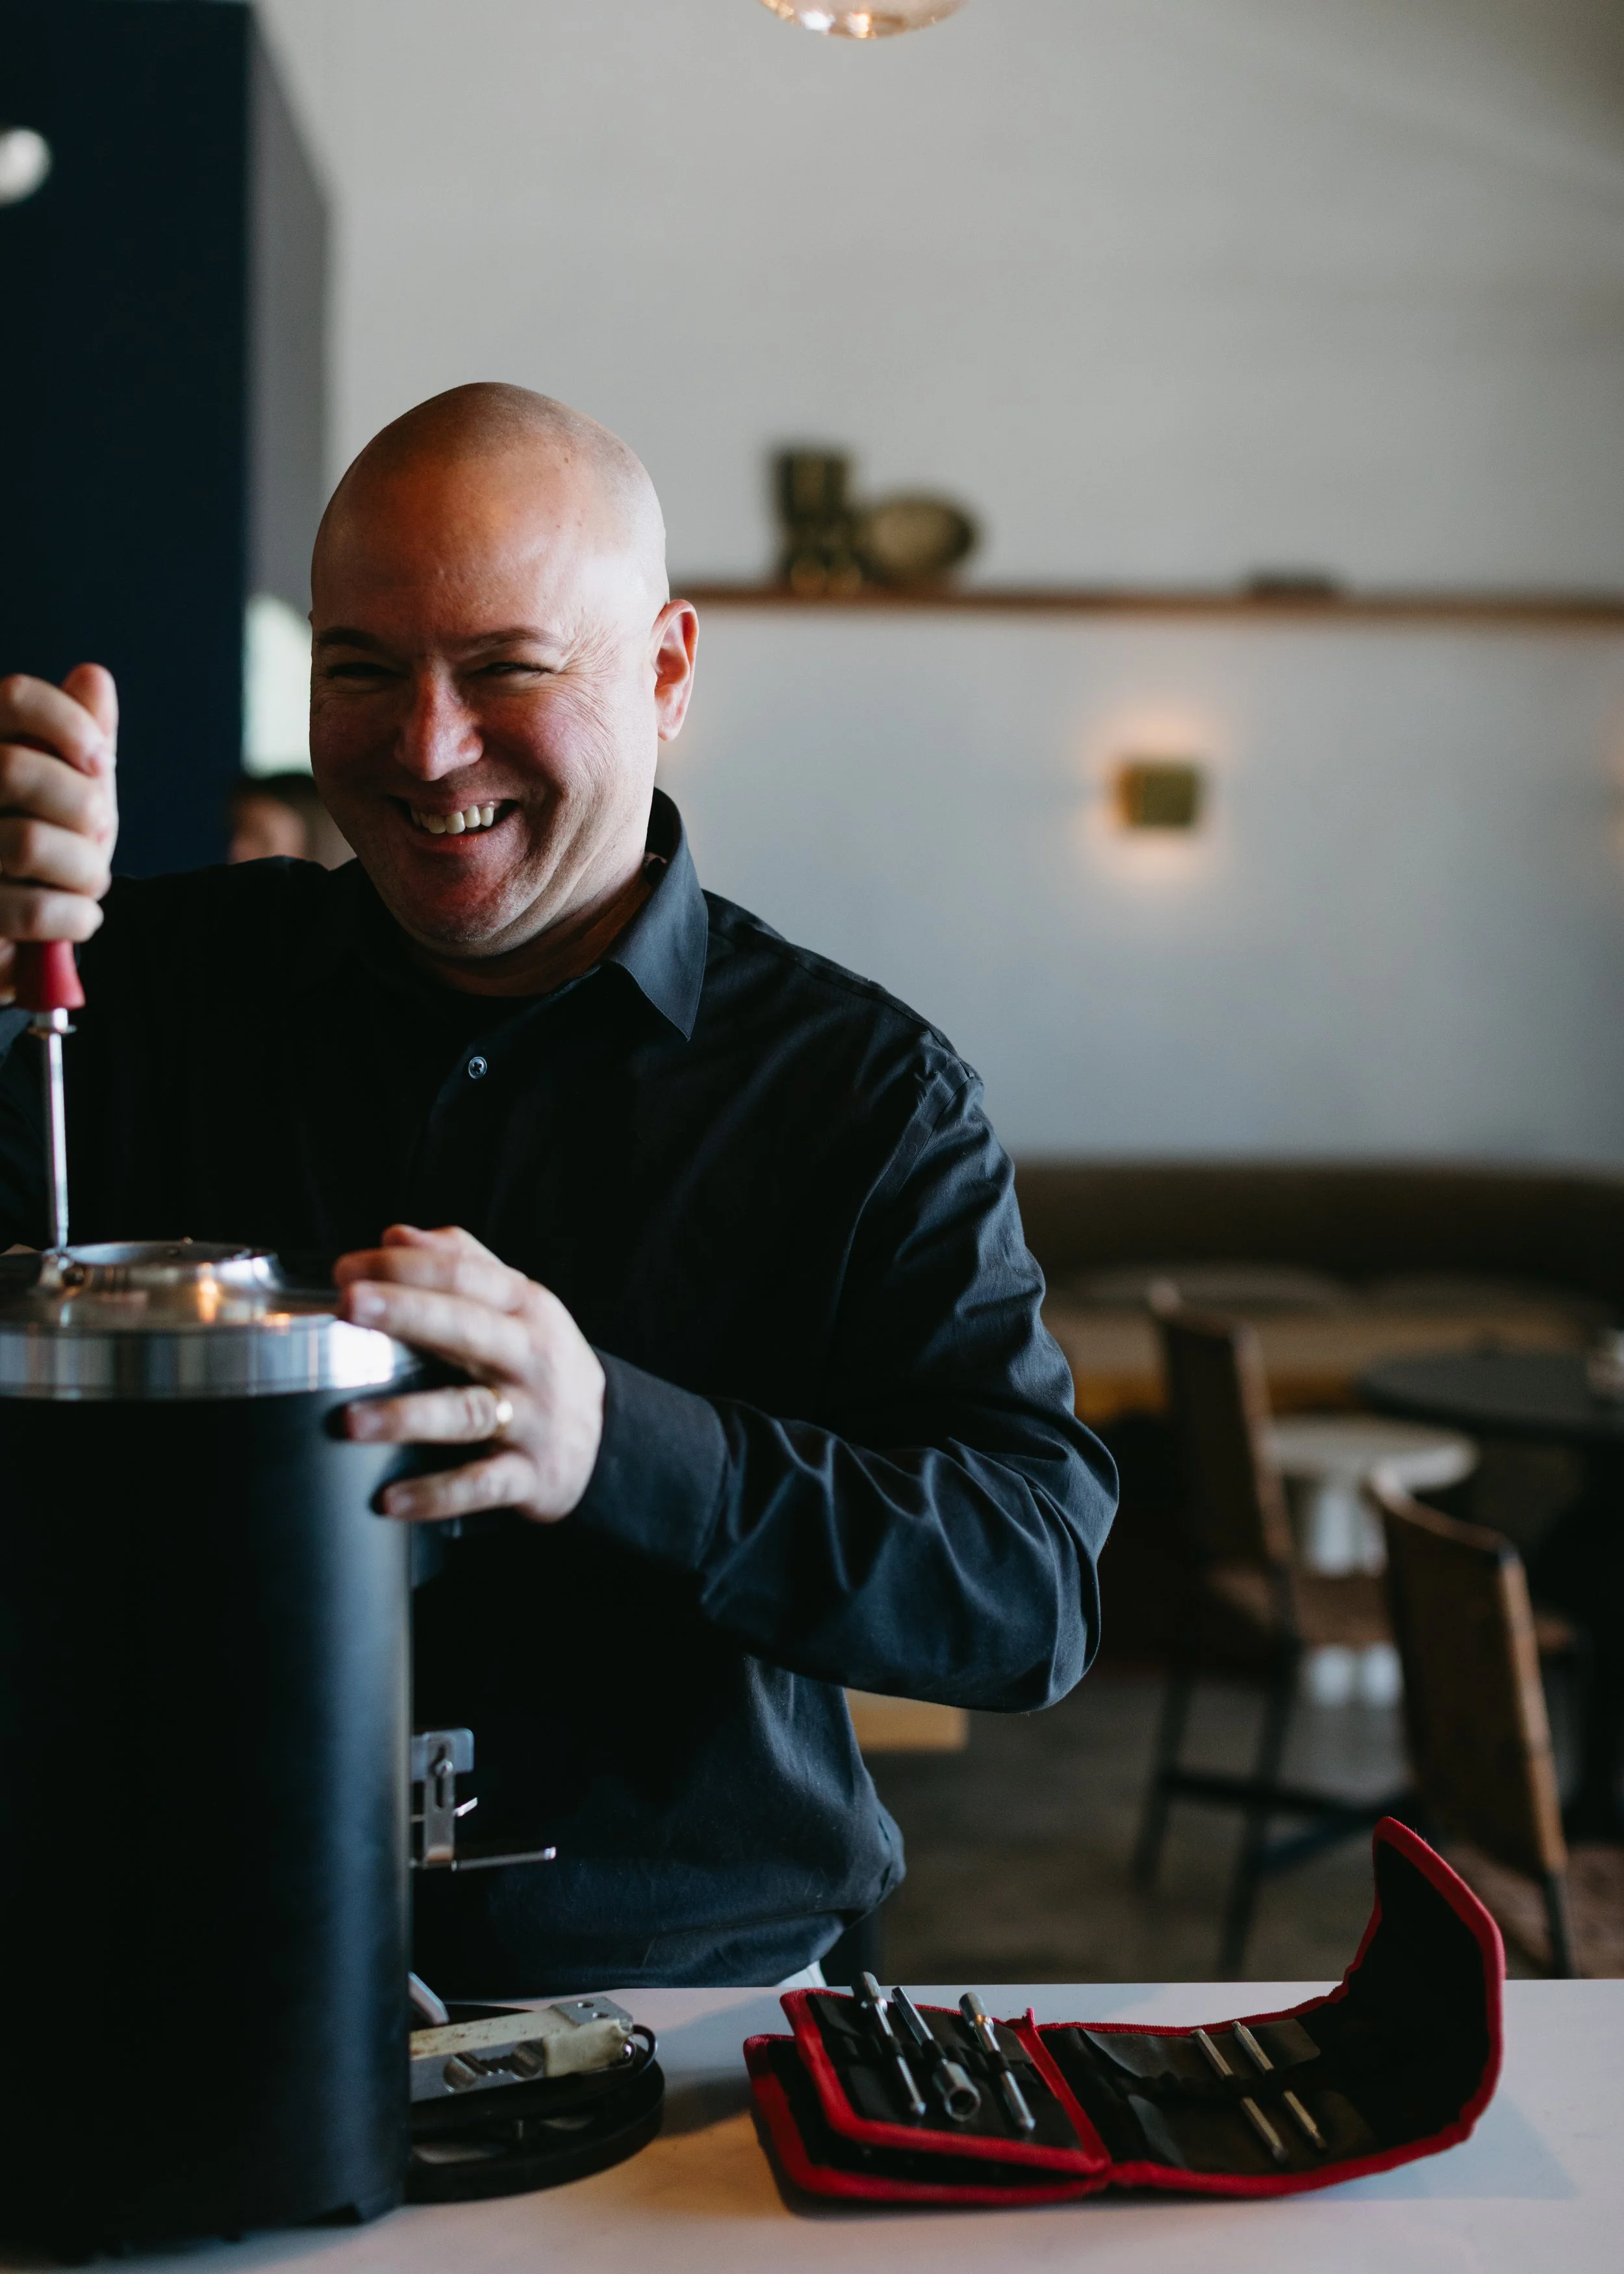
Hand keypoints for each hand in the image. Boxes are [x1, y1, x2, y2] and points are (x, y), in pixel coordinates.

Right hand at [0, 666, 118, 996]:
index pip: (12, 698)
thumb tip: (94, 677)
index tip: (101, 761)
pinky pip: (32, 911)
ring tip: (90, 882)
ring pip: (27, 843)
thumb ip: (80, 740)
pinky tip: (82, 917)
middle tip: (97, 834)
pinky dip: (76, 917)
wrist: (15, 941)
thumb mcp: (69, 793)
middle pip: (17, 769)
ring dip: (86, 869)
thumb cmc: (42, 853)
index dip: (68, 723)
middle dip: (82, 807)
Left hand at [335, 1224, 604, 1522]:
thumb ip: (462, 1264)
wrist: (611, 1441)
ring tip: (349, 1421)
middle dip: (407, 1313)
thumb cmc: (539, 1362)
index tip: (345, 1270)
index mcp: (525, 1308)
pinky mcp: (532, 1476)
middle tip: (348, 1305)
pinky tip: (389, 1500)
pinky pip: (481, 1486)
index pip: (465, 1276)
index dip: (405, 1268)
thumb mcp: (518, 1305)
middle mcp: (532, 1357)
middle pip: (468, 1329)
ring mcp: (534, 1419)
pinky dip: (436, 1495)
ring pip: (469, 1412)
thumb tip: (395, 1235)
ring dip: (408, 1416)